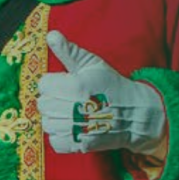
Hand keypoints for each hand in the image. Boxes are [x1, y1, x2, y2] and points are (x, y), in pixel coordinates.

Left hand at [37, 31, 165, 154]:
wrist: (135, 114)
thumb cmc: (112, 86)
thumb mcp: (92, 64)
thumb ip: (69, 50)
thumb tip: (50, 34)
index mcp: (77, 86)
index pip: (43, 84)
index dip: (53, 82)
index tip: (65, 83)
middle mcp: (76, 109)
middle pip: (42, 104)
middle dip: (53, 99)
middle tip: (69, 97)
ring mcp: (78, 129)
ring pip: (47, 123)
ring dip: (55, 117)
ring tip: (70, 111)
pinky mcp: (81, 145)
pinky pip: (54, 141)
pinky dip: (59, 135)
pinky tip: (71, 126)